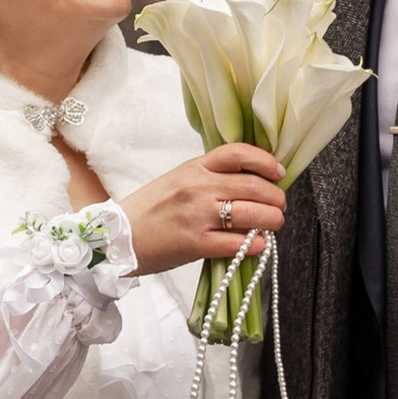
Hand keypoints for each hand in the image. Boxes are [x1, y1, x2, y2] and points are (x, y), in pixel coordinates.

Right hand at [120, 144, 285, 274]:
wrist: (117, 237)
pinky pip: (237, 243)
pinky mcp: (196, 244)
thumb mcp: (178, 180)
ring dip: (272, 221)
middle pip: (253, 186)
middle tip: (280, 206)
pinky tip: (258, 245)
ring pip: (252, 214)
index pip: (238, 153)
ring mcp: (198, 215)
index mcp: (194, 167)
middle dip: (276, 197)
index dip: (265, 161)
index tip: (278, 172)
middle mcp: (198, 187)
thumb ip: (209, 178)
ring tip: (273, 225)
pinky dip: (255, 245)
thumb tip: (247, 183)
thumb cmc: (149, 210)